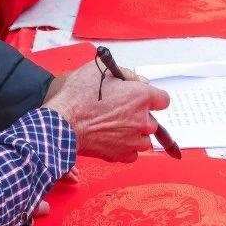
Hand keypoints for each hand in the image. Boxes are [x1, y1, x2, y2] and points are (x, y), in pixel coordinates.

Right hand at [44, 61, 169, 162]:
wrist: (62, 124)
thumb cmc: (78, 97)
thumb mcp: (101, 70)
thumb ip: (125, 74)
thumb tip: (136, 81)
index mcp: (141, 96)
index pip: (163, 99)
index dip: (151, 97)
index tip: (142, 98)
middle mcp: (142, 120)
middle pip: (152, 121)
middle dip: (140, 116)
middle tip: (120, 112)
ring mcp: (134, 140)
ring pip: (144, 139)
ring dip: (134, 134)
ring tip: (115, 128)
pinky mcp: (122, 155)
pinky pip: (132, 153)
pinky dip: (125, 148)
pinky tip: (111, 139)